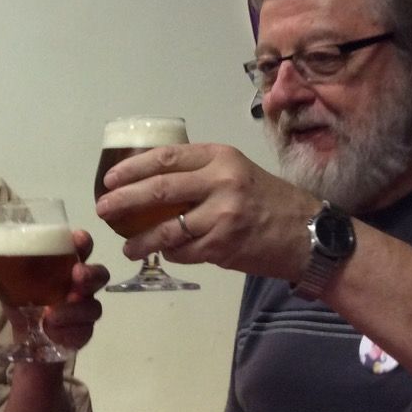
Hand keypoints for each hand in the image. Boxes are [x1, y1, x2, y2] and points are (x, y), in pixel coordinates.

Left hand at [0, 230, 109, 350]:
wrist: (30, 337)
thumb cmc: (25, 300)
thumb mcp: (8, 289)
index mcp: (65, 265)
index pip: (81, 247)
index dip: (82, 241)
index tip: (76, 238)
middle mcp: (80, 286)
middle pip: (99, 274)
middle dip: (90, 273)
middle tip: (76, 275)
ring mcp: (85, 310)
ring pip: (94, 307)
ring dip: (75, 309)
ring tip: (52, 315)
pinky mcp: (83, 333)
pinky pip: (84, 332)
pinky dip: (68, 332)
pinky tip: (53, 332)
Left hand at [94, 143, 316, 279]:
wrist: (308, 234)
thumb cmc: (268, 201)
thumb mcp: (237, 171)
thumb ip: (201, 173)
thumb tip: (151, 181)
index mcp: (220, 157)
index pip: (166, 158)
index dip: (132, 169)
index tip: (110, 179)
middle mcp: (221, 181)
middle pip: (159, 189)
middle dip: (123, 200)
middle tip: (103, 209)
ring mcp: (223, 215)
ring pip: (166, 228)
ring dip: (140, 239)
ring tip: (126, 246)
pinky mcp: (224, 245)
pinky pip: (183, 251)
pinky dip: (169, 253)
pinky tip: (162, 254)